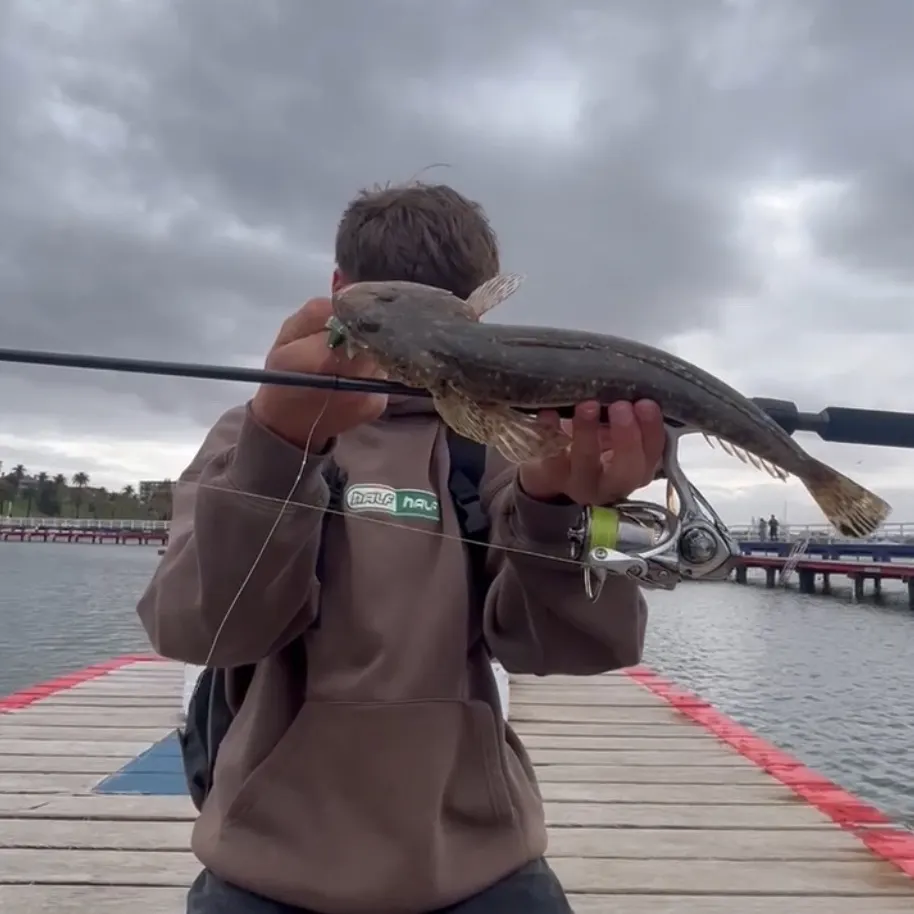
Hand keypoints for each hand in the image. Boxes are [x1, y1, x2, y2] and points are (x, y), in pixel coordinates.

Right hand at [251, 298, 387, 450]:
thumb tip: (348, 296)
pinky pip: (384, 373)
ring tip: (354, 348)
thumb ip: (317, 312)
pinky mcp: (379, 404)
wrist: (289, 425)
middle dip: (369, 328)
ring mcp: (370, 394)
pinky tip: (357, 369)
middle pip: (377, 338)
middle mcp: (354, 379)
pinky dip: (374, 366)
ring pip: (384, 354)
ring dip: (373, 346)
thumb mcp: (287, 335)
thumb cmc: (283, 375)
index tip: (353, 308)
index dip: (359, 313)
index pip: (358, 323)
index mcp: (323, 359)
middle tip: (357, 325)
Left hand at [519, 400, 664, 504]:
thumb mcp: (617, 430)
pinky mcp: (549, 474)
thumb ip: (630, 415)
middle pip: (626, 470)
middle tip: (621, 406)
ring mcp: (578, 481)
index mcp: (636, 469)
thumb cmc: (595, 441)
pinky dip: (549, 430)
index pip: (653, 454)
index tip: (646, 403)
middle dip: (627, 438)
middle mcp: (610, 482)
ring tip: (587, 405)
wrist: (553, 468)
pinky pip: (549, 454)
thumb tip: (632, 385)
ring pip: (586, 463)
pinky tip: (549, 412)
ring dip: (588, 433)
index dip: (652, 430)